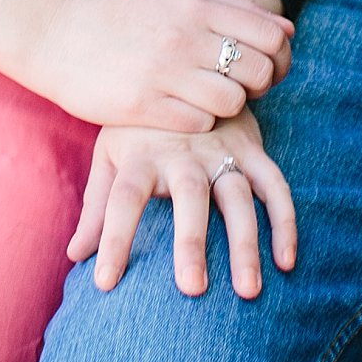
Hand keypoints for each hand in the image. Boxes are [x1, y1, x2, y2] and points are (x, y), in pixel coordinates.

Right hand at [0, 0, 291, 134]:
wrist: (55, 37)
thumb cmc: (123, 19)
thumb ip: (231, 10)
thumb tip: (287, 29)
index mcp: (194, 7)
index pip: (269, 35)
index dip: (277, 56)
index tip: (261, 65)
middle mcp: (182, 37)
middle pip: (256, 71)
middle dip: (258, 85)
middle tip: (240, 88)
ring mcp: (162, 72)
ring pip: (232, 102)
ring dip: (229, 107)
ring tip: (210, 101)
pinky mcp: (142, 105)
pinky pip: (198, 123)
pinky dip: (199, 122)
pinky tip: (183, 112)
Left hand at [71, 114, 295, 298]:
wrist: (185, 69)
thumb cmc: (142, 126)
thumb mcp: (111, 155)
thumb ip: (97, 206)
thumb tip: (75, 255)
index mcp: (141, 155)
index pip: (122, 198)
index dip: (113, 238)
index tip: (104, 282)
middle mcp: (183, 152)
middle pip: (188, 196)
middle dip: (191, 242)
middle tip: (192, 290)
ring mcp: (223, 150)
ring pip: (238, 197)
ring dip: (245, 243)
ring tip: (248, 292)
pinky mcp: (253, 149)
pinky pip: (275, 187)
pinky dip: (284, 222)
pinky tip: (286, 263)